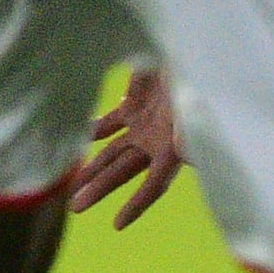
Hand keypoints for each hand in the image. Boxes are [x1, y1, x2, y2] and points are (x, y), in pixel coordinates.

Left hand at [69, 65, 185, 226]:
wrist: (197, 47)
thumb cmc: (201, 75)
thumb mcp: (198, 103)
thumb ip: (191, 129)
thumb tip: (183, 151)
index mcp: (176, 146)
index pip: (155, 184)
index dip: (137, 205)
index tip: (118, 225)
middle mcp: (159, 139)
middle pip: (125, 171)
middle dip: (100, 189)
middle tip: (76, 208)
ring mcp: (146, 123)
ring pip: (112, 152)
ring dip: (92, 168)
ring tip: (72, 187)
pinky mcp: (135, 104)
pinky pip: (107, 125)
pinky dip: (91, 133)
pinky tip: (72, 142)